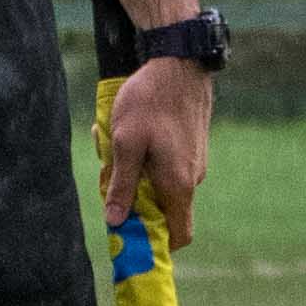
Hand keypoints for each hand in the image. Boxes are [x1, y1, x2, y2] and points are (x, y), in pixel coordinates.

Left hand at [100, 53, 214, 249]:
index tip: (131, 236)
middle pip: (165, 211)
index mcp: (178, 185)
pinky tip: (131, 135)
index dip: (157, 243)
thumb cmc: (150, 101)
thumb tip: (116, 221)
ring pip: (163, 186)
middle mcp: (192, 178)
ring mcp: (194, 162)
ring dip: (139, 177)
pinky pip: (167, 167)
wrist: (179, 62)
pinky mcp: (192, 147)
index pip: (179, 235)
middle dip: (136, 203)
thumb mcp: (126, 143)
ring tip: (116, 149)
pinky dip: (148, 161)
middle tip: (110, 179)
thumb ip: (122, 185)